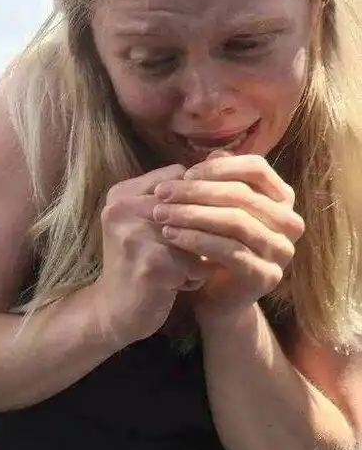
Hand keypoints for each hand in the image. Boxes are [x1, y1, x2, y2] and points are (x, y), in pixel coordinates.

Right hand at [96, 166, 210, 347]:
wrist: (114, 311)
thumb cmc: (141, 262)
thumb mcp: (150, 223)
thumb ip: (179, 195)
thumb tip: (224, 156)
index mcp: (121, 194)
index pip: (181, 178)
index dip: (197, 201)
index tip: (192, 225)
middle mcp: (122, 209)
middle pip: (191, 207)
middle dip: (202, 232)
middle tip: (197, 249)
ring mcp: (133, 236)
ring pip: (198, 236)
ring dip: (199, 255)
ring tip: (184, 268)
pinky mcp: (149, 265)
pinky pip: (197, 263)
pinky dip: (196, 277)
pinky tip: (179, 286)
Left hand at [150, 152, 303, 317]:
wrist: (216, 296)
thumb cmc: (213, 244)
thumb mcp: (215, 208)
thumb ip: (218, 180)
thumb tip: (212, 152)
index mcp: (281, 199)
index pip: (256, 169)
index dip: (218, 168)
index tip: (184, 173)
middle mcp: (289, 223)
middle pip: (242, 195)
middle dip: (196, 191)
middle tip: (162, 193)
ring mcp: (281, 251)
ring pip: (236, 222)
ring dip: (193, 214)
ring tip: (160, 213)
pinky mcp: (266, 276)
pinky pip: (229, 251)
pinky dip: (196, 240)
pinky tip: (170, 235)